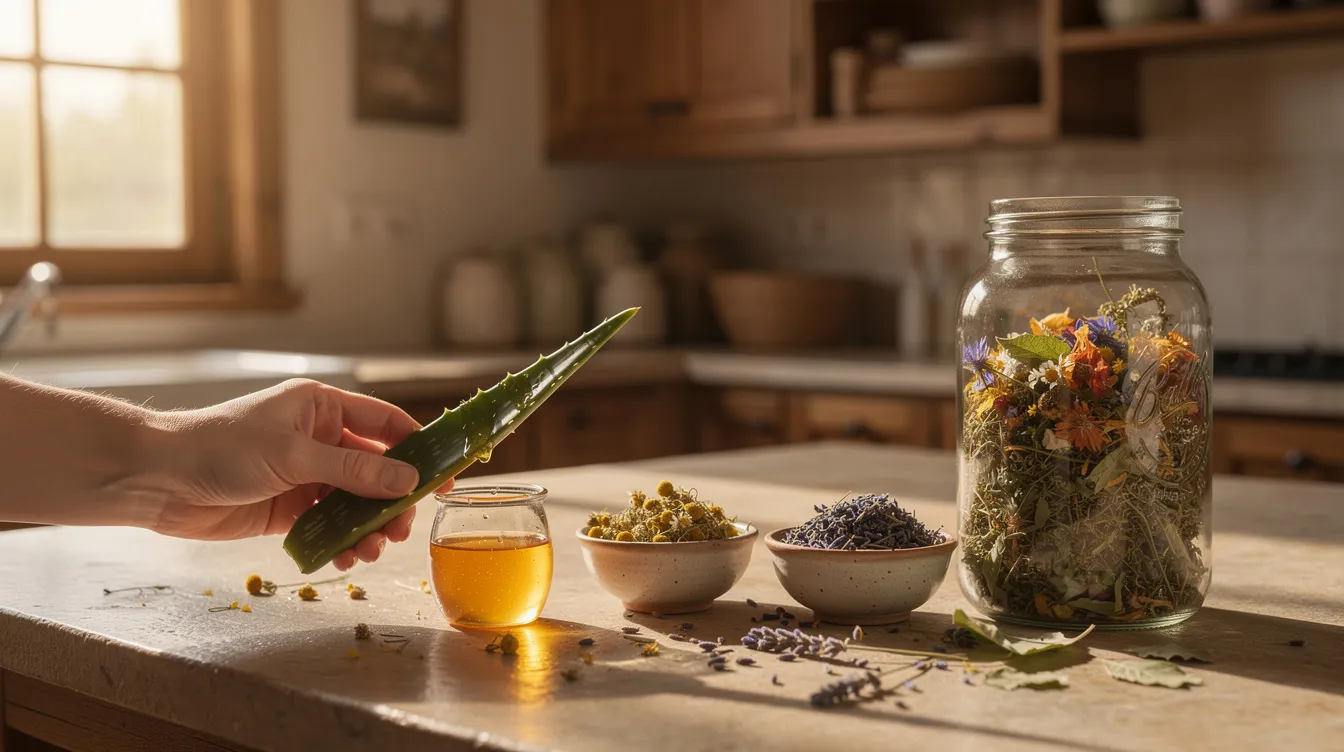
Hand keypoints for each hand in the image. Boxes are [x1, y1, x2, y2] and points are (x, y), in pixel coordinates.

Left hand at [147, 379, 447, 570]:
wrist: (159, 480)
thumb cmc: (221, 448)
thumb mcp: (293, 455)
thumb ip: (354, 469)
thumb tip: (408, 480)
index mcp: (322, 408)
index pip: (386, 422)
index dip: (419, 447)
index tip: (446, 476)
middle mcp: (318, 438)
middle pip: (376, 469)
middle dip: (392, 500)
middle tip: (401, 530)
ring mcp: (305, 475)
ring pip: (355, 502)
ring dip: (368, 527)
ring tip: (371, 551)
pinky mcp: (288, 509)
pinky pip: (329, 525)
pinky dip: (341, 542)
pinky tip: (345, 558)